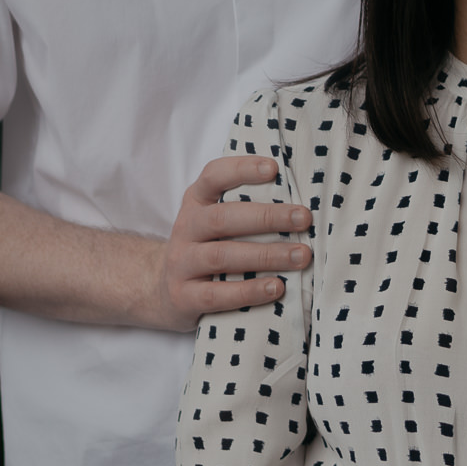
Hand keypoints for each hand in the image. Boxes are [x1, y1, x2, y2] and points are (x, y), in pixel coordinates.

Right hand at [150, 155, 311, 330]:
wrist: (162, 290)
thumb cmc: (205, 247)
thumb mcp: (214, 220)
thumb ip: (244, 207)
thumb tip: (297, 202)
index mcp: (195, 202)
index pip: (213, 176)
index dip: (241, 169)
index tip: (273, 168)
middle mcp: (185, 228)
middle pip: (223, 218)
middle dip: (268, 217)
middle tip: (303, 218)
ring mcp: (181, 263)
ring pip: (222, 256)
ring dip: (266, 255)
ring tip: (300, 255)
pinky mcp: (183, 297)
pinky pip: (217, 294)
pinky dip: (249, 291)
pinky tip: (276, 287)